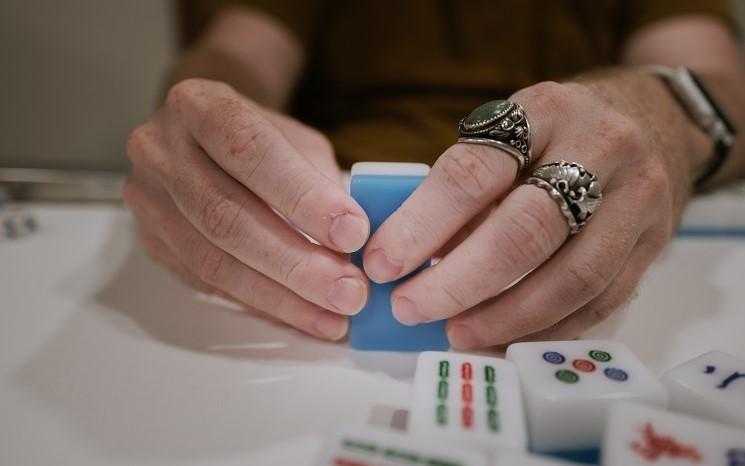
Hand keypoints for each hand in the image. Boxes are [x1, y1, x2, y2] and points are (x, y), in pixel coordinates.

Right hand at [125, 79, 370, 340]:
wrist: (202, 138)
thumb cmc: (257, 138)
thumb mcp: (294, 138)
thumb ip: (318, 180)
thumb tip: (349, 241)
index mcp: (198, 106)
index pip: (251, 153)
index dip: (304, 198)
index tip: (354, 233)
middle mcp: (161, 151)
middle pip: (227, 218)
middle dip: (296, 263)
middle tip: (348, 291)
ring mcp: (149, 201)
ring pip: (214, 261)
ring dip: (281, 296)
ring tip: (332, 315)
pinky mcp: (152, 243)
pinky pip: (208, 284)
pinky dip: (260, 303)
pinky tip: (301, 314)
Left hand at [363, 76, 703, 348]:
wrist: (653, 120)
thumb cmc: (559, 133)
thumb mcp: (509, 138)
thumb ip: (464, 192)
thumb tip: (407, 259)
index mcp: (543, 112)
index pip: (474, 173)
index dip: (421, 225)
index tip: (382, 263)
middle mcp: (599, 149)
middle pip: (526, 231)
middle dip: (459, 282)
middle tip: (411, 308)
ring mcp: (637, 198)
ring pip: (571, 277)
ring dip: (505, 317)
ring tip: (457, 333)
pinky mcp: (655, 242)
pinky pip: (600, 301)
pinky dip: (547, 328)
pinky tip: (506, 337)